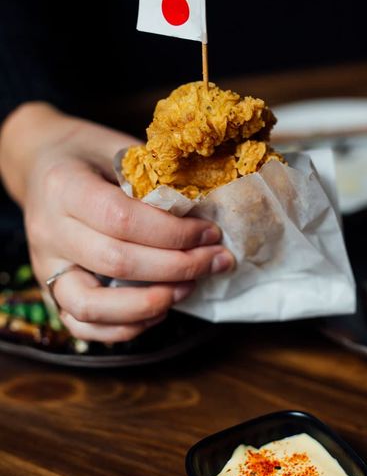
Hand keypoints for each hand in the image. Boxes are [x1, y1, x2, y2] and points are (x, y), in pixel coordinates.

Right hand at [0, 103, 234, 341]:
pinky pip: (81, 325)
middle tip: (216, 260)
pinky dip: (125, 327)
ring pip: (92, 305)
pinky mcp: (49, 290)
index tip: (210, 232)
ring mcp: (45, 266)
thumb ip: (152, 179)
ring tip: (190, 287)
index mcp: (64, 187)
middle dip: (177, 267)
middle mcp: (49, 231)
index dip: (173, 232)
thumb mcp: (118, 148)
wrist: (41, 165)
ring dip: (150, 303)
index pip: (122, 219)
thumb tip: (205, 211)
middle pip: (117, 262)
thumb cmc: (88, 154)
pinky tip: (160, 308)